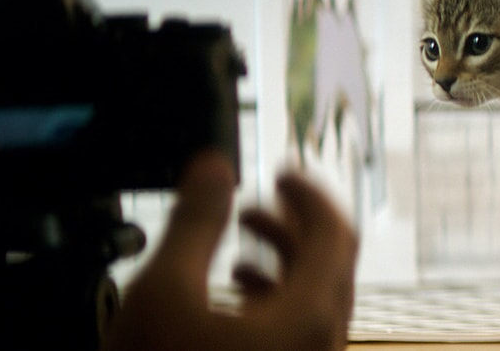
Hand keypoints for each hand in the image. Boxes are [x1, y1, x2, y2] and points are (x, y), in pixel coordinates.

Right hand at [102, 152, 358, 350]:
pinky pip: (300, 331)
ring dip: (282, 262)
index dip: (309, 194)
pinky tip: (232, 294)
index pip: (336, 233)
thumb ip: (196, 221)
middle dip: (293, 226)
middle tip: (258, 202)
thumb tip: (215, 167)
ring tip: (239, 244)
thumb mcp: (164, 291)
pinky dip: (275, 299)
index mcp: (308, 315)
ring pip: (315, 301)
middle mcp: (322, 345)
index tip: (280, 173)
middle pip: (330, 266)